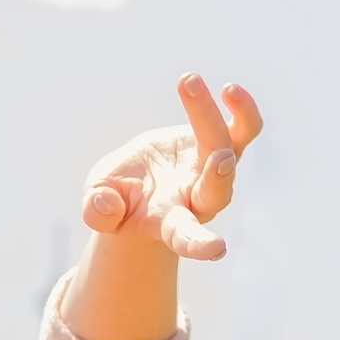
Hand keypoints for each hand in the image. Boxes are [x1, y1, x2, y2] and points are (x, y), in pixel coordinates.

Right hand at [79, 72, 263, 261]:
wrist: (139, 179)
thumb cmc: (117, 197)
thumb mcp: (96, 202)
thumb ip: (97, 211)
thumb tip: (105, 207)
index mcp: (168, 221)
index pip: (186, 235)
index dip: (200, 244)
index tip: (218, 249)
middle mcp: (199, 199)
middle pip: (217, 192)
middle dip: (220, 177)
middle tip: (220, 158)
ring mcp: (214, 170)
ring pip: (230, 148)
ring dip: (228, 122)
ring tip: (225, 90)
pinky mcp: (223, 142)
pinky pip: (243, 127)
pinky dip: (242, 109)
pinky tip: (229, 90)